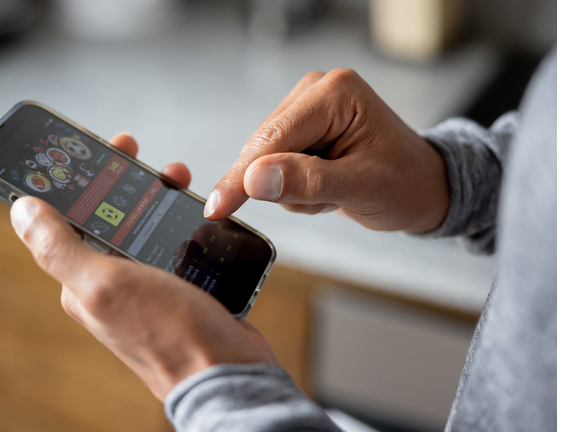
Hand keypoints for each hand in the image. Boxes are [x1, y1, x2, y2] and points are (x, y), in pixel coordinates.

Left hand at [10, 133, 278, 401]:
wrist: (228, 375)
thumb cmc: (171, 336)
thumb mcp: (106, 284)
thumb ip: (60, 248)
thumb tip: (20, 209)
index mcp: (84, 280)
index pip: (68, 219)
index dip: (75, 181)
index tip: (88, 149)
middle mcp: (112, 283)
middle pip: (109, 218)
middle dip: (118, 181)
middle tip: (134, 153)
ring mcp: (148, 287)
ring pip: (143, 227)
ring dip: (154, 197)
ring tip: (175, 176)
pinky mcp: (180, 290)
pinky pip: (173, 244)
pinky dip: (180, 221)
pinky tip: (195, 211)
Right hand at [203, 69, 449, 232]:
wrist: (424, 188)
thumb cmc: (405, 184)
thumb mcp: (360, 188)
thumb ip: (306, 182)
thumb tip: (254, 180)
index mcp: (335, 94)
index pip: (273, 137)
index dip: (242, 177)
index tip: (217, 208)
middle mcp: (317, 91)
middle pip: (263, 147)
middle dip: (283, 185)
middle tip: (327, 199)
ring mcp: (307, 108)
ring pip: (264, 161)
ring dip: (292, 189)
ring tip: (333, 192)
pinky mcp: (301, 127)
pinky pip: (273, 165)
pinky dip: (293, 186)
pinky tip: (325, 186)